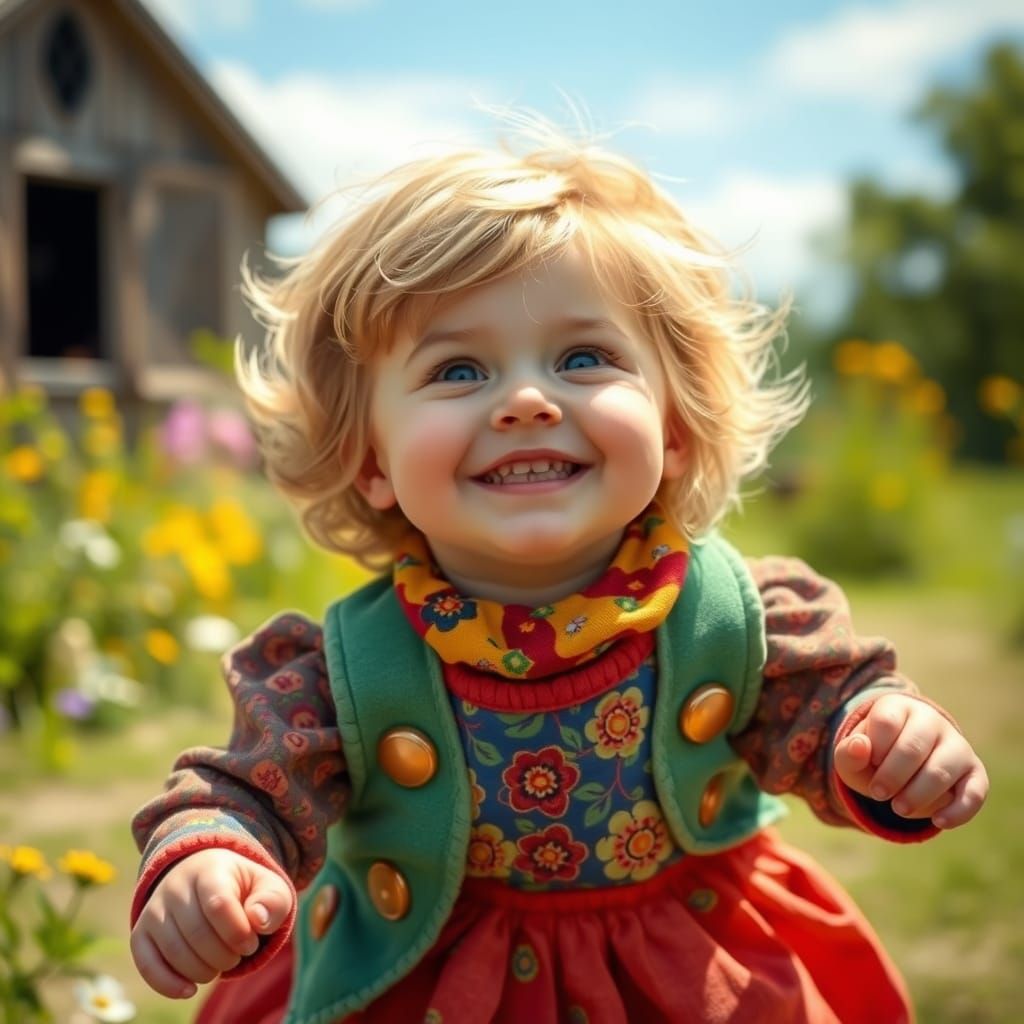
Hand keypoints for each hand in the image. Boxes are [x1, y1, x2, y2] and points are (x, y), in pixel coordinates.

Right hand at [130, 848, 293, 998]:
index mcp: (210, 869)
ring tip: (220, 965)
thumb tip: (258, 921)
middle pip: (197, 932)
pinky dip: (168, 984)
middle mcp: (176, 886)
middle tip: (238, 956)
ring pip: (174, 952)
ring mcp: (155, 910)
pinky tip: (190, 990)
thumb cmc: (243, 889)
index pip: (219, 905)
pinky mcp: (141, 934)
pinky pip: (147, 965)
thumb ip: (273, 902)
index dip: (239, 933)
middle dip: (225, 956)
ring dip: (203, 971)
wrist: (207, 879)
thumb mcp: (268, 887)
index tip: (251, 942)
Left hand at [833, 693, 987, 829]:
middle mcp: (932, 721)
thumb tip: (860, 746)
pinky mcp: (974, 773)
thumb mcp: (852, 756)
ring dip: (918, 795)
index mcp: (898, 707)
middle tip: (878, 794)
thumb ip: (849, 752)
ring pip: (941, 771)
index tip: (869, 765)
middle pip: (913, 747)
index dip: (874, 750)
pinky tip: (938, 822)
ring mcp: (957, 745)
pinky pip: (974, 792)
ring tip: (899, 808)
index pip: (886, 722)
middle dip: (892, 776)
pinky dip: (958, 811)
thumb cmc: (873, 757)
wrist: (900, 766)